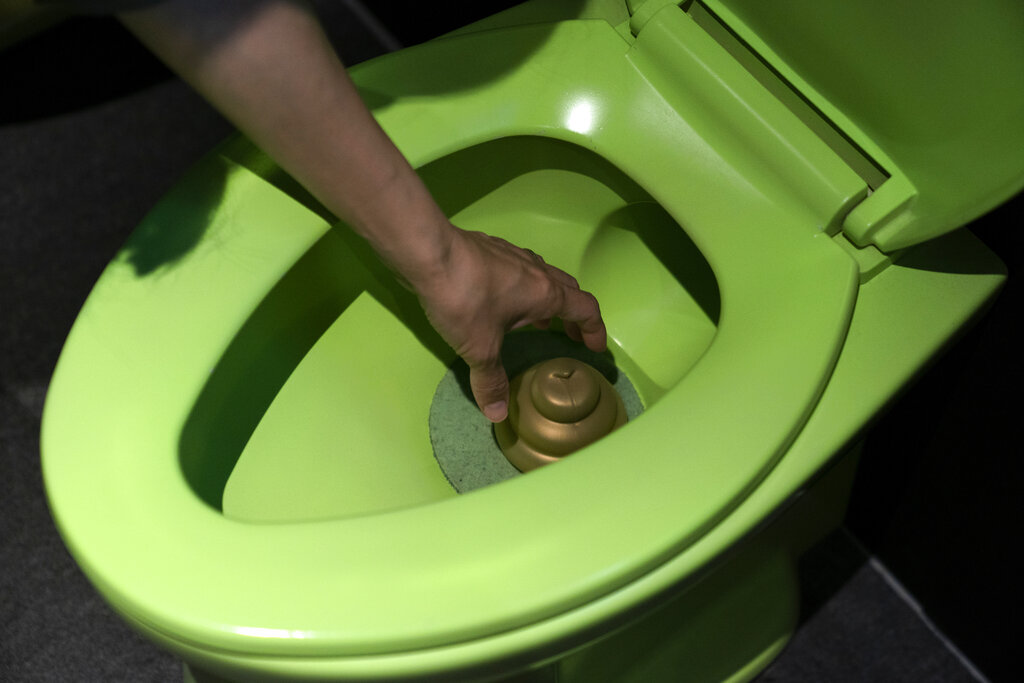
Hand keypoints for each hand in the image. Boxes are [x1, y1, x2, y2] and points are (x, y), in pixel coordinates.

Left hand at [412, 225, 606, 421]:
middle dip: (574, 315)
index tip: (594, 347)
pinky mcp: (490, 249)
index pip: (586, 309)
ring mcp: (513, 255)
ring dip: (548, 299)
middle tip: (569, 336)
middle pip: (569, 290)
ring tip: (538, 320)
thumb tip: (498, 414)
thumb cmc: (464, 299)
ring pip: (543, 276)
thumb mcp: (480, 348)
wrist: (428, 253)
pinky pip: (519, 269)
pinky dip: (523, 287)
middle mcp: (536, 271)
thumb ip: (491, 380)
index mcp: (545, 294)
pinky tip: (501, 299)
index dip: (594, 330)